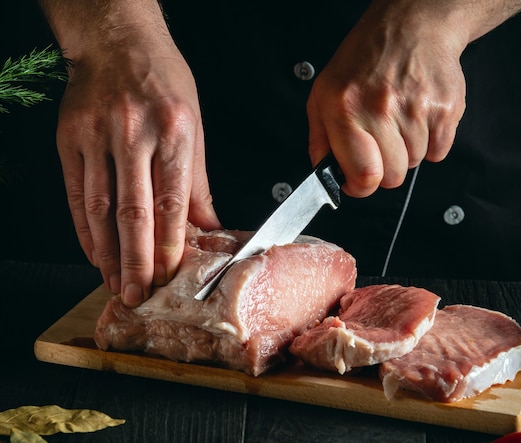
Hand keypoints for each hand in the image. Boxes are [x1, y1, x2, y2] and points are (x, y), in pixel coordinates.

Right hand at [43, 1, 220, 305]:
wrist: (118, 42)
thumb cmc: (164, 82)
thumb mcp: (194, 127)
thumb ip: (198, 183)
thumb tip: (209, 227)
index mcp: (174, 131)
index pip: (171, 202)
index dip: (169, 245)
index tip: (169, 275)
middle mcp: (134, 134)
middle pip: (134, 211)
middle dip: (136, 260)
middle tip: (138, 293)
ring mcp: (97, 136)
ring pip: (100, 208)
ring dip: (106, 252)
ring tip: (114, 282)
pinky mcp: (70, 139)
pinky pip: (76, 193)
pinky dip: (84, 228)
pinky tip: (93, 252)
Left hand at [307, 0, 520, 196]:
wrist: (411, 25)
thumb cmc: (366, 59)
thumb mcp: (324, 93)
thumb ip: (320, 139)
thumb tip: (324, 174)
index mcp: (346, 108)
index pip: (362, 175)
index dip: (361, 187)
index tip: (359, 182)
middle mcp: (381, 108)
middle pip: (392, 177)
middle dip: (386, 168)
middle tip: (382, 143)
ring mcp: (417, 108)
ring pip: (415, 163)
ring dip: (408, 150)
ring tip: (400, 119)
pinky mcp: (446, 108)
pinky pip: (439, 152)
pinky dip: (431, 142)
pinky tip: (419, 117)